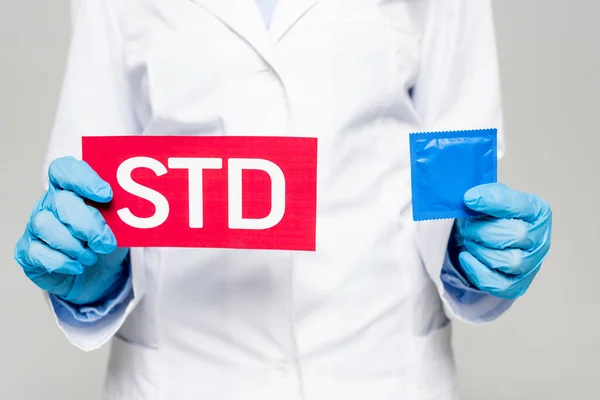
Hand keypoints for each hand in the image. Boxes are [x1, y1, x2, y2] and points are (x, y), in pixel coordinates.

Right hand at [14, 156, 128, 304]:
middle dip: (88, 224)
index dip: (83, 179)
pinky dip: (62, 262)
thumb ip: (121, 211)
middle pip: (61, 201)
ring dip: (74, 245)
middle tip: (106, 243)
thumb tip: (135, 205)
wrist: (98, 274)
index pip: (65, 170)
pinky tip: (77, 266)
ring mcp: (35, 226)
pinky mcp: (28, 251)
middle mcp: (50, 203)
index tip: (106, 195)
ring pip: (45, 225)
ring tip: (91, 257)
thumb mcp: (120, 224)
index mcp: (71, 189)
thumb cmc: (107, 240)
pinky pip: (37, 252)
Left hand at [452, 183, 551, 298]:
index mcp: (537, 211)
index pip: (521, 205)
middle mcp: (540, 239)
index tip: (469, 199)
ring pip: (509, 261)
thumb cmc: (491, 217)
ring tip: (469, 241)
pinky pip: (498, 284)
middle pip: (517, 235)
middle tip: (467, 227)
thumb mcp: (490, 197)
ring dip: (480, 250)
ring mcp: (531, 265)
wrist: (486, 240)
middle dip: (483, 230)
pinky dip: (476, 270)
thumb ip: (485, 195)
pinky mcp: (517, 285)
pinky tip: (466, 257)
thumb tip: (471, 199)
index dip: (494, 202)